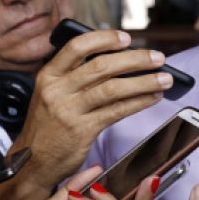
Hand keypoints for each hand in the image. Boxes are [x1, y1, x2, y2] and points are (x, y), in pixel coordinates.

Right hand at [14, 30, 172, 190]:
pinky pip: (117, 111)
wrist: (32, 162)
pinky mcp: (82, 130)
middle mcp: (57, 90)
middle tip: (158, 57)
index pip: (76, 47)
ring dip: (144, 82)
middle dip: (135, 59)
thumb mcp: (51, 94)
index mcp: (48, 75)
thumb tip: (121, 61)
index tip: (127, 38)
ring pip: (113, 88)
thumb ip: (76, 76)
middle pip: (101, 66)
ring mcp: (69, 111)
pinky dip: (139, 102)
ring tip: (165, 79)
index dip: (104, 39)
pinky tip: (153, 97)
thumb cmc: (49, 125)